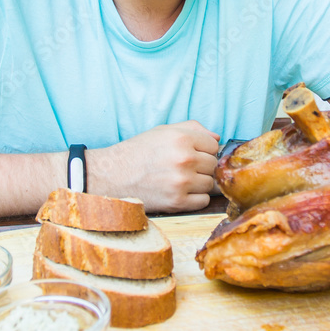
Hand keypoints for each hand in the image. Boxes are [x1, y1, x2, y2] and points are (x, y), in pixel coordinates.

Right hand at [88, 121, 219, 211]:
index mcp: (182, 138)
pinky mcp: (177, 202)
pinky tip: (179, 191)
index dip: (203, 150)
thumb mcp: (162, 131)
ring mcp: (182, 182)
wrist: (112, 176)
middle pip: (213, 165)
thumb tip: (217, 137)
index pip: (214, 145)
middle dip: (201, 167)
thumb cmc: (137, 152)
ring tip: (179, 179)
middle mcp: (184, 159)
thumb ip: (192, 129)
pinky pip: (203, 201)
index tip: (191, 154)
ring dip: (198, 183)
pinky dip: (194, 198)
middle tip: (183, 168)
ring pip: (210, 184)